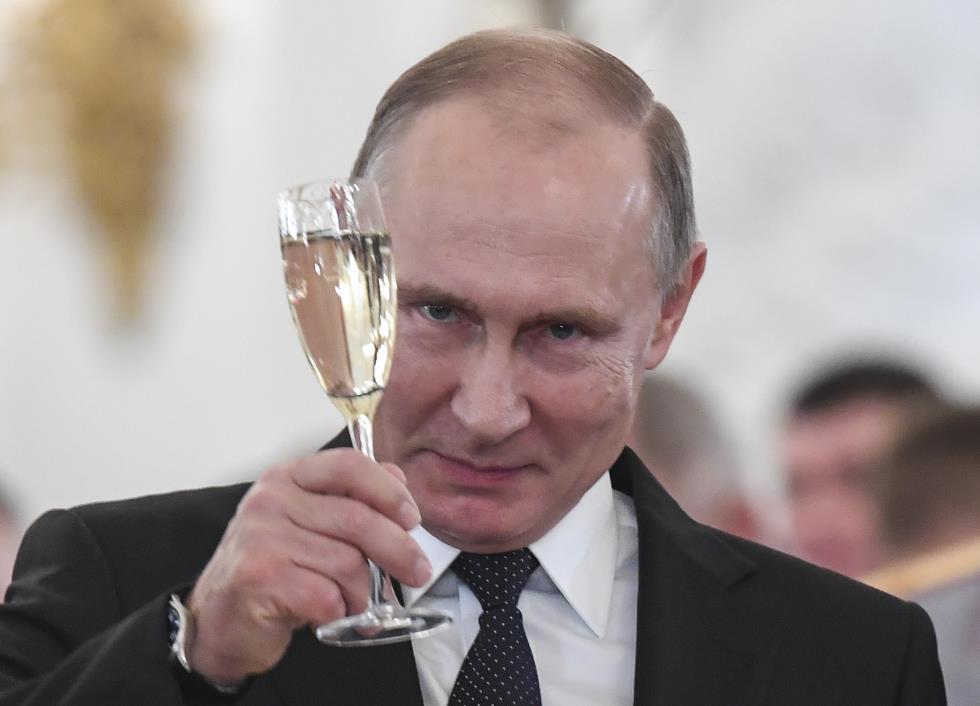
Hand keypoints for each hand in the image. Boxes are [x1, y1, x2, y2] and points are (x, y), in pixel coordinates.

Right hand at [185, 449, 431, 683]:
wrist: (217, 619)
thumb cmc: (271, 570)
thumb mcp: (309, 524)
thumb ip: (350, 499)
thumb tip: (397, 480)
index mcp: (288, 478)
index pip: (349, 466)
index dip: (389, 491)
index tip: (412, 518)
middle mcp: (271, 500)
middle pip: (357, 519)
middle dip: (398, 550)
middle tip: (417, 572)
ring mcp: (262, 538)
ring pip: (348, 562)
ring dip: (361, 592)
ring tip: (351, 603)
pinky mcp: (260, 578)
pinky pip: (327, 596)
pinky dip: (339, 612)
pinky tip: (327, 614)